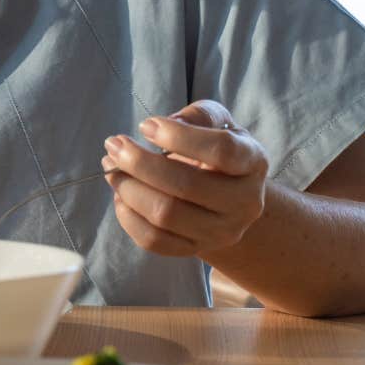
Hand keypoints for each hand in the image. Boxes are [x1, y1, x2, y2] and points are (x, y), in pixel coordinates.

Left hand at [102, 100, 269, 257]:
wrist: (228, 197)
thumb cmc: (215, 152)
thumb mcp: (218, 123)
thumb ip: (199, 115)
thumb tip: (168, 123)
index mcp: (253, 162)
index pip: (222, 150)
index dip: (178, 136)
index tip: (145, 126)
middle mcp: (245, 202)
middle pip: (186, 186)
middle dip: (139, 162)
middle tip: (114, 145)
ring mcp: (222, 231)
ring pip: (165, 215)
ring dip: (128, 187)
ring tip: (111, 166)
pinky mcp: (196, 249)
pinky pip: (153, 240)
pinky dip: (128, 216)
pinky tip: (121, 194)